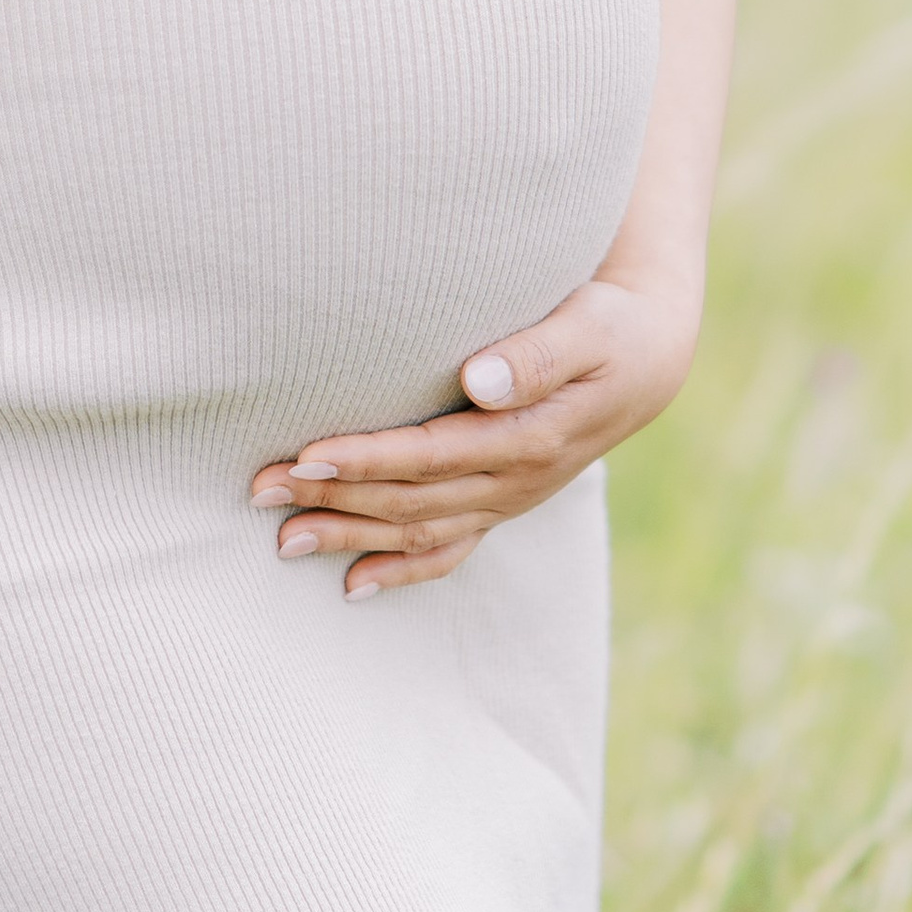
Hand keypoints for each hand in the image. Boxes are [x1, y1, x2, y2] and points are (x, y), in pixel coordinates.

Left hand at [248, 271, 701, 599]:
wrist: (650, 357)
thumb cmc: (611, 327)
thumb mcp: (589, 326)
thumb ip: (537, 353)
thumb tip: (480, 379)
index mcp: (530, 438)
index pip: (430, 455)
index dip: (366, 458)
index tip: (306, 456)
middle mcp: (515, 481)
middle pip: (410, 500)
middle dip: (333, 499)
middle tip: (260, 489)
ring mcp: (508, 499)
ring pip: (419, 531)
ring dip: (349, 536)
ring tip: (281, 541)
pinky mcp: (503, 501)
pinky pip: (450, 549)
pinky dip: (402, 570)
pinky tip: (353, 585)